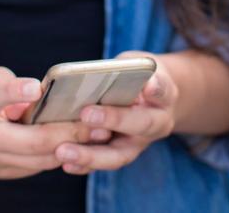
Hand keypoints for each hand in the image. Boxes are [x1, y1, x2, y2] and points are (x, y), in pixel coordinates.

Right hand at [0, 67, 97, 178]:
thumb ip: (10, 84)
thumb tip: (47, 98)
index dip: (14, 92)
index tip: (36, 87)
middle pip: (30, 140)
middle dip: (67, 132)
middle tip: (97, 122)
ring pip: (39, 160)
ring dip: (72, 147)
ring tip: (100, 133)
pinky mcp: (1, 173)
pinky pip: (37, 166)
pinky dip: (60, 154)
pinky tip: (82, 143)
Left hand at [54, 52, 173, 173]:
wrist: (152, 97)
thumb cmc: (138, 76)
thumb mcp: (136, 64)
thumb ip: (123, 68)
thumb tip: (94, 75)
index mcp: (165, 95)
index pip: (163, 90)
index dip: (156, 88)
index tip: (148, 87)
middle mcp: (158, 122)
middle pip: (141, 125)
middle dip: (114, 120)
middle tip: (86, 114)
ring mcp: (140, 142)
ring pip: (120, 154)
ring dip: (91, 155)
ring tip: (63, 151)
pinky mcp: (123, 154)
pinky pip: (104, 163)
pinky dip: (85, 165)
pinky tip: (65, 163)